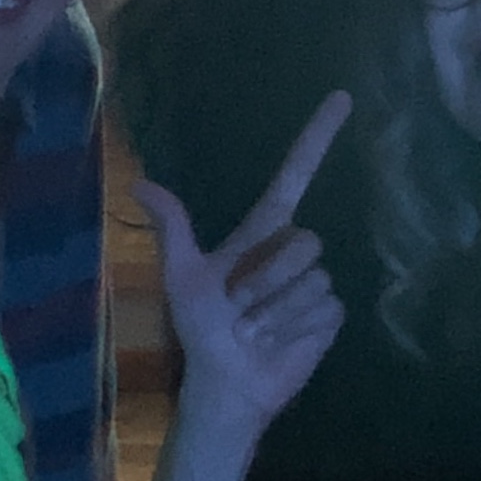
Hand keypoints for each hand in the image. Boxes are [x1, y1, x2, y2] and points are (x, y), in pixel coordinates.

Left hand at [140, 93, 350, 433]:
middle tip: (241, 308)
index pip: (295, 175)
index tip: (341, 96)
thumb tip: (139, 184)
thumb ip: (173, 229)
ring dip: (277, 312)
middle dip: (268, 279)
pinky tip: (279, 341)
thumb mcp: (183, 277)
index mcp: (262, 232)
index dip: (317, 137)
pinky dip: (297, 330)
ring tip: (256, 329)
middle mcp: (292, 250)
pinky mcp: (331, 314)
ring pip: (314, 280)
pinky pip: (327, 308)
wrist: (227, 384)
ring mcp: (315, 281)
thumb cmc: (203, 329)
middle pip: (305, 241)